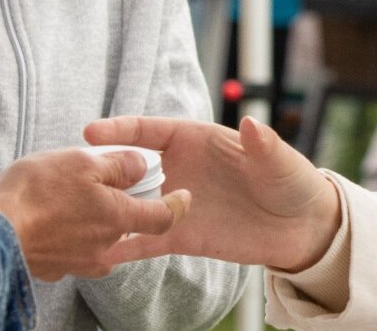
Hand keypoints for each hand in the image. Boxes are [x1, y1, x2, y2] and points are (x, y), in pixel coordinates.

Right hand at [0, 148, 189, 281]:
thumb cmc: (36, 193)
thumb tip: (140, 166)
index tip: (183, 194)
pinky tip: (53, 215)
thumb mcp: (83, 162)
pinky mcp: (54, 269)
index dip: (177, 204)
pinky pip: (74, 247)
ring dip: (95, 219)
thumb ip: (119, 164)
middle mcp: (104, 250)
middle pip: (128, 227)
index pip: (163, 218)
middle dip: (123, 206)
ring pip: (100, 238)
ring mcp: (78, 264)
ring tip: (73, 197)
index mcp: (119, 221)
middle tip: (105, 183)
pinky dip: (71, 232)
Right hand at [83, 116, 340, 270]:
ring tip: (76, 217)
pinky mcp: (180, 236)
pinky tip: (98, 253)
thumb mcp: (278, 160)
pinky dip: (123, 247)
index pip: (150, 131)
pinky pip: (145, 242)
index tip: (90, 132)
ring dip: (107, 208)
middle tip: (76, 179)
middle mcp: (179, 169)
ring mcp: (176, 204)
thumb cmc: (290, 180)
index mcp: (197, 140)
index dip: (120, 129)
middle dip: (103, 171)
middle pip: (132, 168)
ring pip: (132, 204)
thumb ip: (262, 143)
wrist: (300, 227)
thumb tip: (251, 123)